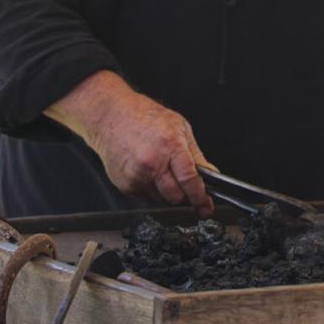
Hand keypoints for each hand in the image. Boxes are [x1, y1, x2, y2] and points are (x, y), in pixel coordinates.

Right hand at [85, 87, 215, 214]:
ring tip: (162, 169)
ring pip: (161, 199)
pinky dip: (152, 190)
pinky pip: (146, 198)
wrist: (111, 117)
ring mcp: (137, 176)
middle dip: (185, 195)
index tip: (206, 206)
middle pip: (176, 196)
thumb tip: (211, 175)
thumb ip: (196, 155)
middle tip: (185, 184)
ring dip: (167, 192)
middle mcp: (152, 163)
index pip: (189, 180)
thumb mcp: (180, 127)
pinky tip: (148, 172)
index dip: (200, 197)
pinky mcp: (125, 185)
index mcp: (170, 146)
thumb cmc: (144, 117)